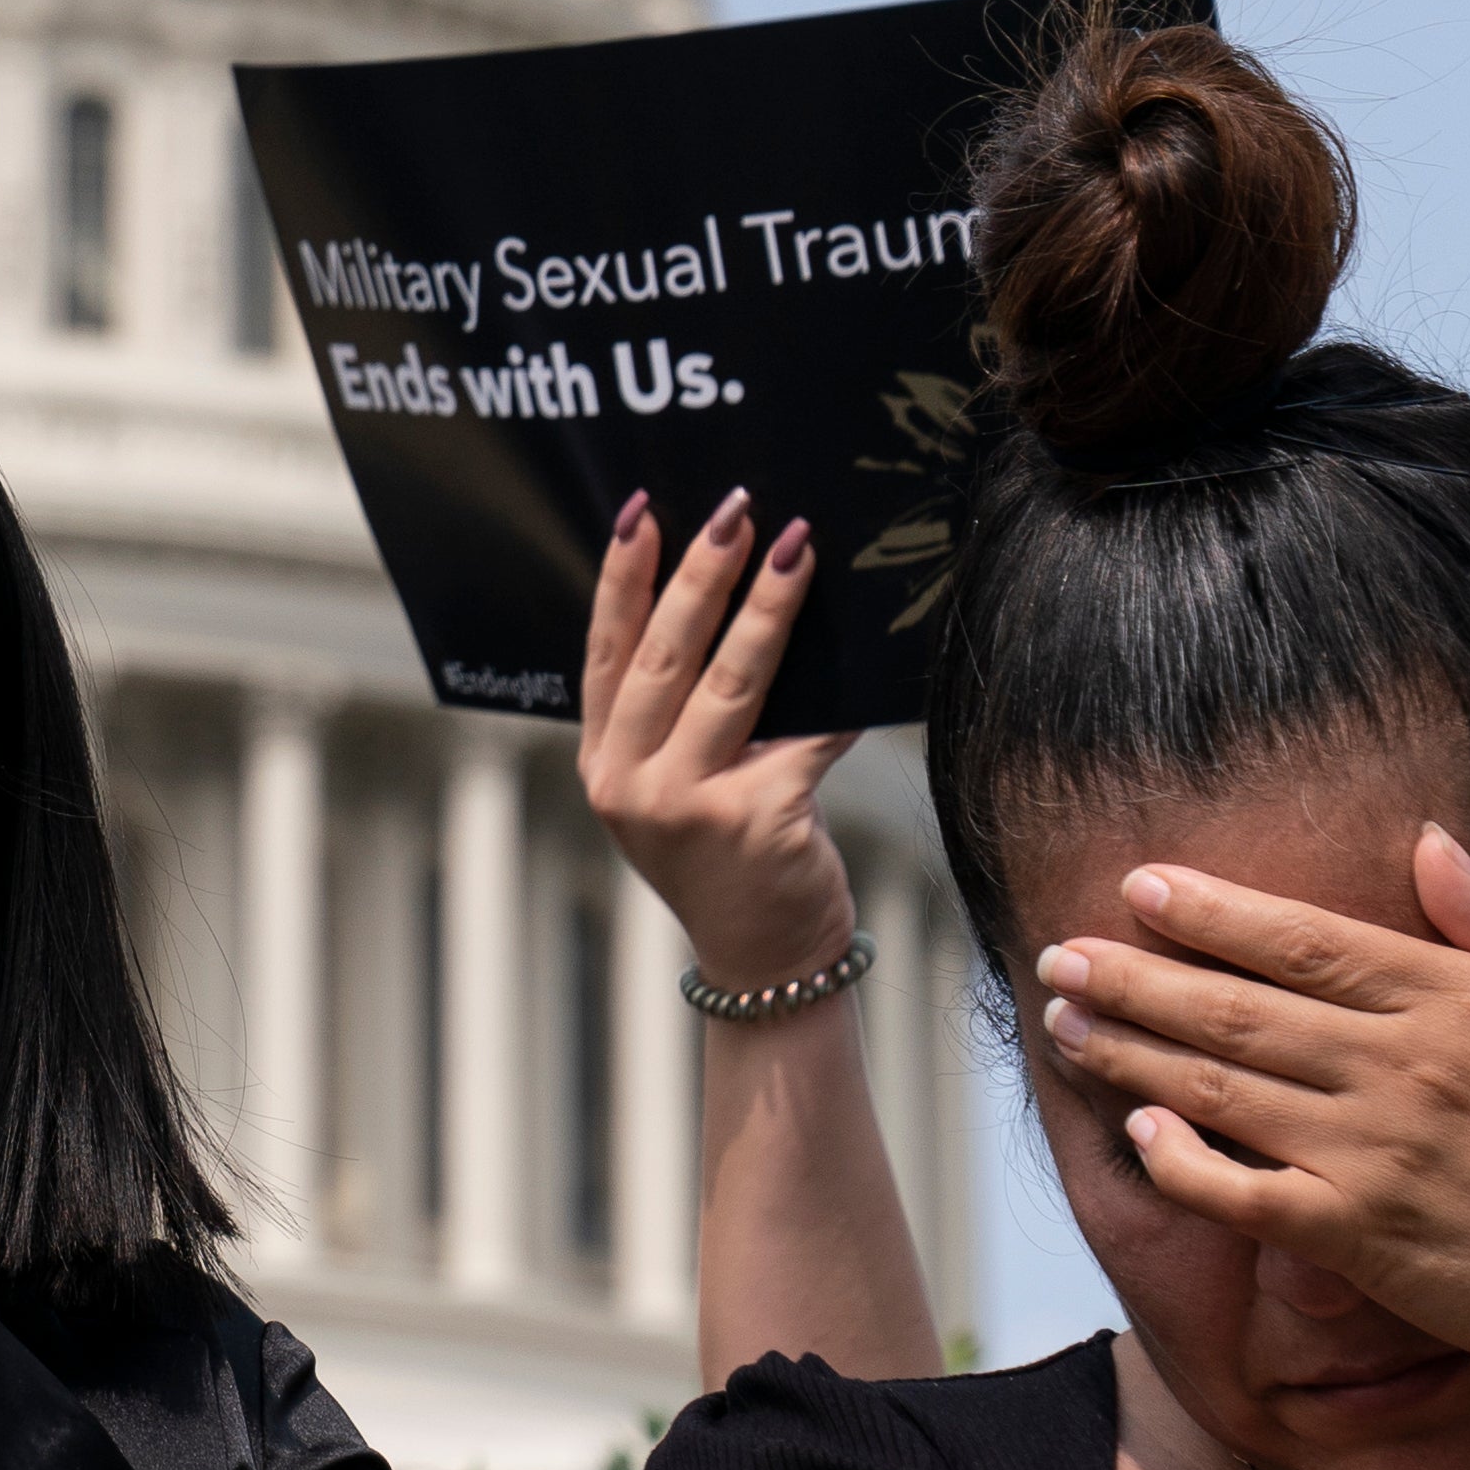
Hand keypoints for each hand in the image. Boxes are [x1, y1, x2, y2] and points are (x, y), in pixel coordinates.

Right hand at [576, 486, 860, 990]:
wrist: (764, 958)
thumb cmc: (727, 856)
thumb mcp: (676, 785)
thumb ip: (677, 716)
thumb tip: (730, 598)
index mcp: (603, 764)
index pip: (605, 654)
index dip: (621, 580)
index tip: (643, 512)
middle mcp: (630, 784)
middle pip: (665, 657)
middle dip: (702, 574)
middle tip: (736, 511)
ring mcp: (687, 805)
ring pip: (730, 683)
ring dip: (767, 607)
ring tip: (796, 546)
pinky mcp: (755, 819)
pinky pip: (806, 733)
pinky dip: (837, 693)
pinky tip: (866, 649)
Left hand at [1032, 826, 1469, 1379]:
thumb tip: (1425, 840)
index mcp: (1456, 1000)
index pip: (1303, 942)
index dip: (1210, 912)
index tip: (1137, 885)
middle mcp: (1402, 1068)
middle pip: (1235, 1010)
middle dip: (1134, 977)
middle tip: (1059, 955)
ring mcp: (1374, 1155)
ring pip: (1220, 1092)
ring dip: (1131, 1055)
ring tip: (1064, 1023)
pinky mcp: (1358, 1238)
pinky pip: (1241, 1194)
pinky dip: (1180, 1163)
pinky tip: (1137, 1131)